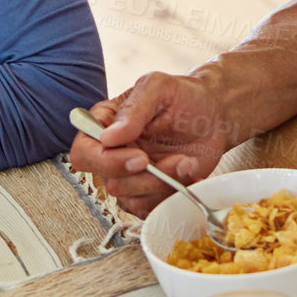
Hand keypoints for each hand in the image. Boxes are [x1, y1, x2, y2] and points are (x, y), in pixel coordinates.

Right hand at [68, 73, 230, 216]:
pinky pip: (151, 208)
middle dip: (145, 177)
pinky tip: (191, 176)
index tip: (140, 157)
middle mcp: (112, 153)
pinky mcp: (150, 192)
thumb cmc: (181, 96)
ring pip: (131, 199)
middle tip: (176, 160)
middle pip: (109, 181)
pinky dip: (173, 196)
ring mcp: (130, 175)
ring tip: (187, 162)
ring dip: (163, 184)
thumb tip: (108, 137)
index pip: (84, 153)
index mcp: (103, 125)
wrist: (212, 115)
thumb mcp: (158, 88)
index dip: (106, 161)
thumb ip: (133, 109)